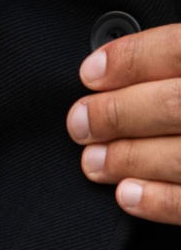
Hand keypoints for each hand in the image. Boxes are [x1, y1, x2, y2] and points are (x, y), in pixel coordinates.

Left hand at [68, 26, 180, 223]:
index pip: (178, 49)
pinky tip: (125, 194)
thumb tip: (112, 67)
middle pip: (173, 104)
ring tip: (93, 161)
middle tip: (78, 123)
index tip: (90, 72)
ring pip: (180, 155)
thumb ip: (173, 61)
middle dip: (116, 114)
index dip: (131, 59)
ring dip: (128, 158)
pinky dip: (158, 201)